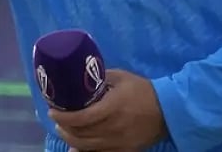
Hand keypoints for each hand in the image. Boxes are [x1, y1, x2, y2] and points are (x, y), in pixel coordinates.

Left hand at [50, 69, 166, 151]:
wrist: (169, 110)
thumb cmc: (142, 90)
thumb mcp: (120, 77)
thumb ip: (99, 77)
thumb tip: (78, 77)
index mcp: (113, 107)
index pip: (82, 117)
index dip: (63, 116)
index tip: (52, 110)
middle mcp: (115, 127)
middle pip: (81, 134)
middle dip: (64, 128)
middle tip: (56, 119)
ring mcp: (120, 142)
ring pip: (88, 147)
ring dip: (71, 140)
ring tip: (64, 130)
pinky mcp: (125, 150)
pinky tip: (75, 149)